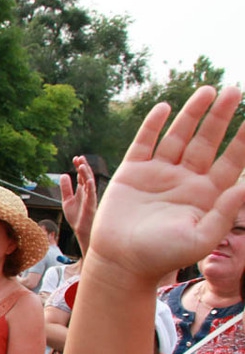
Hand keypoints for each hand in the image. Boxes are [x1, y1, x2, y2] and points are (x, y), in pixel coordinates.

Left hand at [60, 155, 97, 251]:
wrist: (81, 231)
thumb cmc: (76, 217)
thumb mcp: (67, 200)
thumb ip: (66, 188)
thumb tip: (64, 174)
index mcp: (82, 191)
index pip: (82, 175)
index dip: (79, 166)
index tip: (75, 158)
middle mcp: (88, 192)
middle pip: (86, 176)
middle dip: (83, 167)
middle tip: (79, 158)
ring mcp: (90, 198)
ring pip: (90, 183)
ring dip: (86, 174)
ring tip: (81, 166)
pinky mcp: (91, 206)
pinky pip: (92, 195)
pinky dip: (90, 187)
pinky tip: (88, 181)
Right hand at [90, 86, 244, 281]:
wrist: (121, 262)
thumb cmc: (161, 256)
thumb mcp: (200, 238)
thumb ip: (224, 213)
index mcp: (205, 195)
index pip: (230, 161)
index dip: (242, 141)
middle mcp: (184, 180)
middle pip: (206, 141)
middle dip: (220, 117)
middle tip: (235, 91)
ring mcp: (158, 174)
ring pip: (179, 136)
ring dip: (193, 113)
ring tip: (208, 90)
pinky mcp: (132, 173)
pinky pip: (145, 142)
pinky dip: (153, 125)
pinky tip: (165, 108)